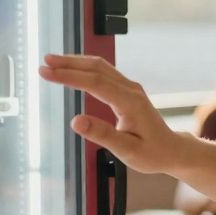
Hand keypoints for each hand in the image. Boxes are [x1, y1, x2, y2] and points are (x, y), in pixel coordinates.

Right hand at [39, 54, 175, 173]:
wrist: (171, 150)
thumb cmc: (152, 153)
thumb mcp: (127, 151)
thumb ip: (102, 135)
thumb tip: (75, 121)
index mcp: (130, 102)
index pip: (95, 83)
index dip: (69, 76)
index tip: (46, 72)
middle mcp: (131, 90)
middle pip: (96, 68)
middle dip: (69, 64)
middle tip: (44, 63)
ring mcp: (130, 88)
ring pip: (100, 66)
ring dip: (76, 61)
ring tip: (51, 61)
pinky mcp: (127, 90)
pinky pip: (104, 72)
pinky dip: (85, 66)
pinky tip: (71, 67)